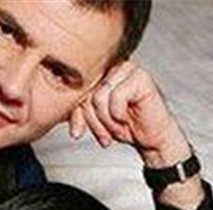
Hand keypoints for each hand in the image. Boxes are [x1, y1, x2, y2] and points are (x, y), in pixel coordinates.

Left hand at [69, 61, 190, 168]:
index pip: (76, 89)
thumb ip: (80, 108)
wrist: (152, 139)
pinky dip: (119, 115)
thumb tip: (59, 108)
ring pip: (99, 97)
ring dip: (107, 120)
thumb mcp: (95, 118)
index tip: (77, 133)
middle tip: (104, 135)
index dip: (75, 113)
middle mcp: (113, 67)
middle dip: (92, 120)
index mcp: (101, 73)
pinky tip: (127, 119)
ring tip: (118, 126)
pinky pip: (116, 98)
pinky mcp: (140, 77)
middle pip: (86, 93)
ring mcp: (127, 69)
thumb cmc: (127, 126)